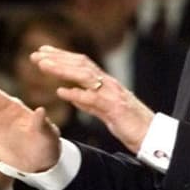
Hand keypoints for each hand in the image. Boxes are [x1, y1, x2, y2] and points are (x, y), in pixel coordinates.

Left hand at [31, 46, 155, 152]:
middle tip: (35, 54)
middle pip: (80, 64)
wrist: (154, 137)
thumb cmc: (130, 125)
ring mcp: (112, 94)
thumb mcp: (105, 111)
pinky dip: (77, 94)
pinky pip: (93, 99)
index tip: (43, 51)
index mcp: (106, 84)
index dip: (62, 56)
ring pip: (84, 76)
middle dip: (57, 58)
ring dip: (62, 69)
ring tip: (43, 66)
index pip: (81, 63)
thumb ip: (88, 101)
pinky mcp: (115, 109)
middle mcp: (109, 84)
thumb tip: (70, 93)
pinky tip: (61, 92)